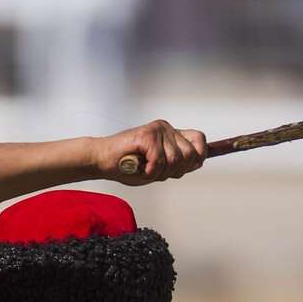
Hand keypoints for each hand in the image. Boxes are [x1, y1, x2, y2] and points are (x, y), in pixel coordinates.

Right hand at [94, 120, 208, 185]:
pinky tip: (140, 168)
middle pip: (189, 156)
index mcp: (172, 134)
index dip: (199, 156)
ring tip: (145, 168)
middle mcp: (167, 128)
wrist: (102, 161)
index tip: (187, 167)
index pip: (199, 140)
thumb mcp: (159, 168)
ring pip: (174, 161)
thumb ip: (178, 164)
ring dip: (159, 173)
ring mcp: (157, 130)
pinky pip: (159, 161)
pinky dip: (149, 171)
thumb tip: (198, 162)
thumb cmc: (128, 166)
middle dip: (174, 171)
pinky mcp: (147, 135)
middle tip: (155, 171)